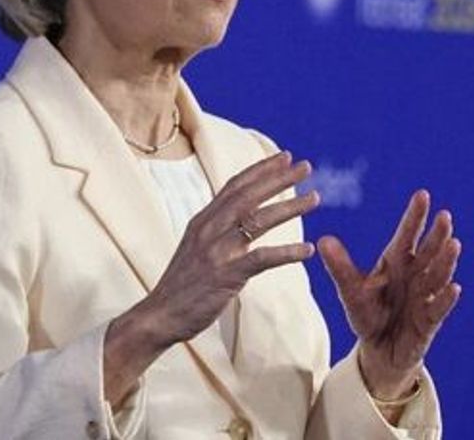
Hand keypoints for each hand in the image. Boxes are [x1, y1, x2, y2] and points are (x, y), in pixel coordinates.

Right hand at [104, 152, 318, 403]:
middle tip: (306, 167)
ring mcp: (217, 251)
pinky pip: (262, 259)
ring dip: (289, 207)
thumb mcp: (196, 246)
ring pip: (258, 220)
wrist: (159, 316)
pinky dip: (286, 253)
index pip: (235, 186)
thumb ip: (216, 228)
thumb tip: (240, 214)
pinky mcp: (226, 275)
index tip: (285, 157)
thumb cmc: (182, 284)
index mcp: (203, 221)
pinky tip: (307, 251)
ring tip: (314, 198)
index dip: (261, 169)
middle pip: (249, 195)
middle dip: (279, 178)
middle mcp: (209, 229)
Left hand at [318, 190, 461, 399]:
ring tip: (454, 244)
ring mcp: (424, 296)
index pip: (407, 235)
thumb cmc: (368, 315)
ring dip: (446, 261)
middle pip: (428, 251)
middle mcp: (414, 275)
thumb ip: (340, 268)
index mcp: (396, 262)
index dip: (415, 216)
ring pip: (438, 275)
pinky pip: (439, 308)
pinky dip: (446, 298)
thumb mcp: (351, 292)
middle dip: (437, 234)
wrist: (379, 350)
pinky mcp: (429, 320)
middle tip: (445, 216)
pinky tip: (454, 288)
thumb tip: (323, 239)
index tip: (422, 194)